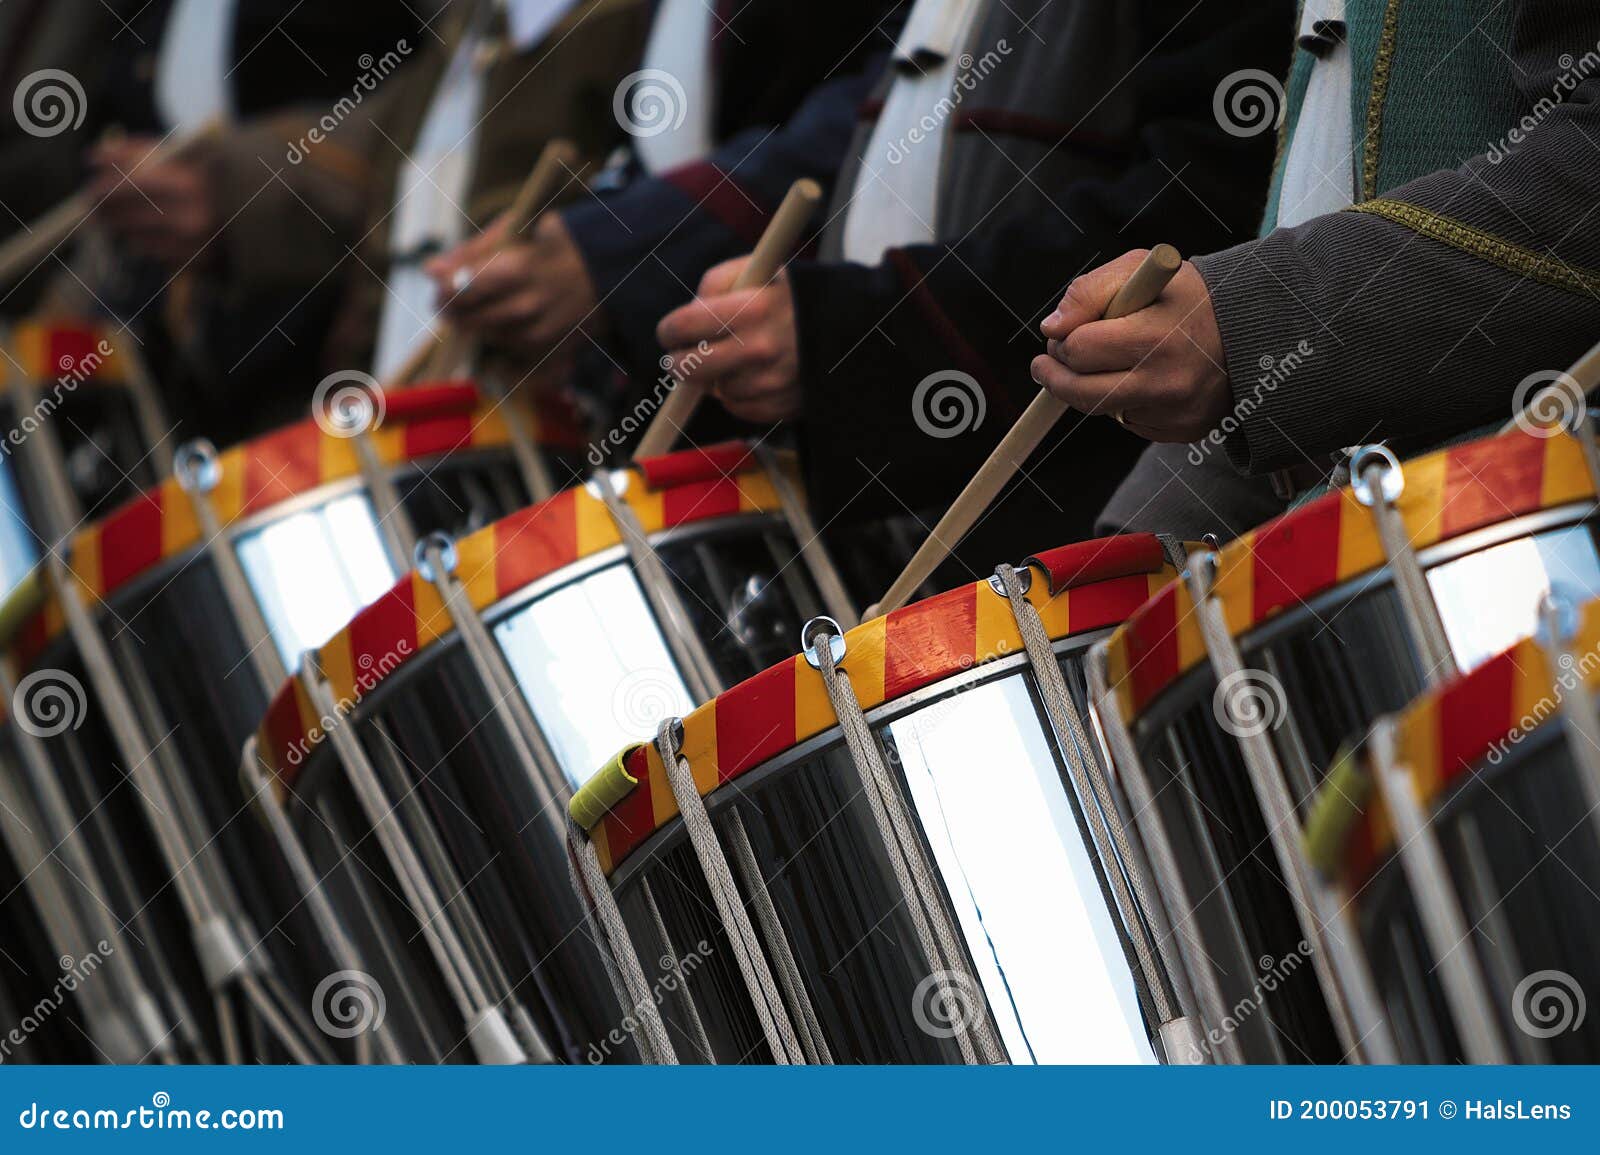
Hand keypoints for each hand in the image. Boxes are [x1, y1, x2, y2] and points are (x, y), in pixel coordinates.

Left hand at [88, 136, 215, 267]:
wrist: (262, 214)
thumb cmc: (216, 177)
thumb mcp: (184, 156)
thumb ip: (138, 152)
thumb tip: (92, 158)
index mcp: (192, 183)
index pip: (130, 186)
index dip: (105, 187)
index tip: (92, 186)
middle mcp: (193, 217)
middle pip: (129, 215)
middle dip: (105, 210)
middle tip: (93, 205)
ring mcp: (197, 244)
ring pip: (137, 238)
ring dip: (119, 228)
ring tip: (113, 219)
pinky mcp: (199, 264)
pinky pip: (154, 254)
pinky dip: (140, 243)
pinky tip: (137, 235)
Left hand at [427, 210, 598, 355]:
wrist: (615, 271)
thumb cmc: (561, 242)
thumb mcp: (518, 230)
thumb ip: (471, 251)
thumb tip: (430, 270)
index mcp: (516, 270)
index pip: (457, 291)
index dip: (442, 290)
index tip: (440, 286)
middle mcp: (526, 307)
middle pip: (466, 319)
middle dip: (453, 309)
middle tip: (452, 299)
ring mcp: (538, 333)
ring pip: (485, 334)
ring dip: (477, 322)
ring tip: (489, 302)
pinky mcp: (547, 350)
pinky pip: (508, 348)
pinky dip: (501, 334)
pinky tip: (512, 316)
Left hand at [655, 256, 799, 423]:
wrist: (857, 326)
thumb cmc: (801, 294)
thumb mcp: (762, 268)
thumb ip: (717, 282)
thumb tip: (689, 313)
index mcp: (751, 309)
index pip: (683, 327)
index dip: (668, 331)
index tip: (669, 333)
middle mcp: (759, 349)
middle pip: (689, 369)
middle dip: (679, 362)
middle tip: (682, 355)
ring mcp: (771, 383)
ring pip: (715, 390)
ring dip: (716, 378)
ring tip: (735, 359)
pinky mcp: (783, 406)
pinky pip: (740, 408)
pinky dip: (739, 395)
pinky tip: (753, 376)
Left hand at [1032, 251, 1229, 441]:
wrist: (1251, 330)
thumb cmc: (1188, 297)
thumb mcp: (1143, 270)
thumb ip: (1091, 290)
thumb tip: (1052, 327)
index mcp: (1157, 336)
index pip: (1080, 349)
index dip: (1062, 342)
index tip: (1060, 336)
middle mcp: (1167, 381)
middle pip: (1082, 392)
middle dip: (1055, 375)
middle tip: (1046, 364)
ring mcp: (1175, 412)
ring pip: (1101, 410)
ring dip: (1085, 389)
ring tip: (1090, 366)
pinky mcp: (1181, 430)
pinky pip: (1131, 422)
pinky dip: (1123, 402)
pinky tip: (1140, 379)